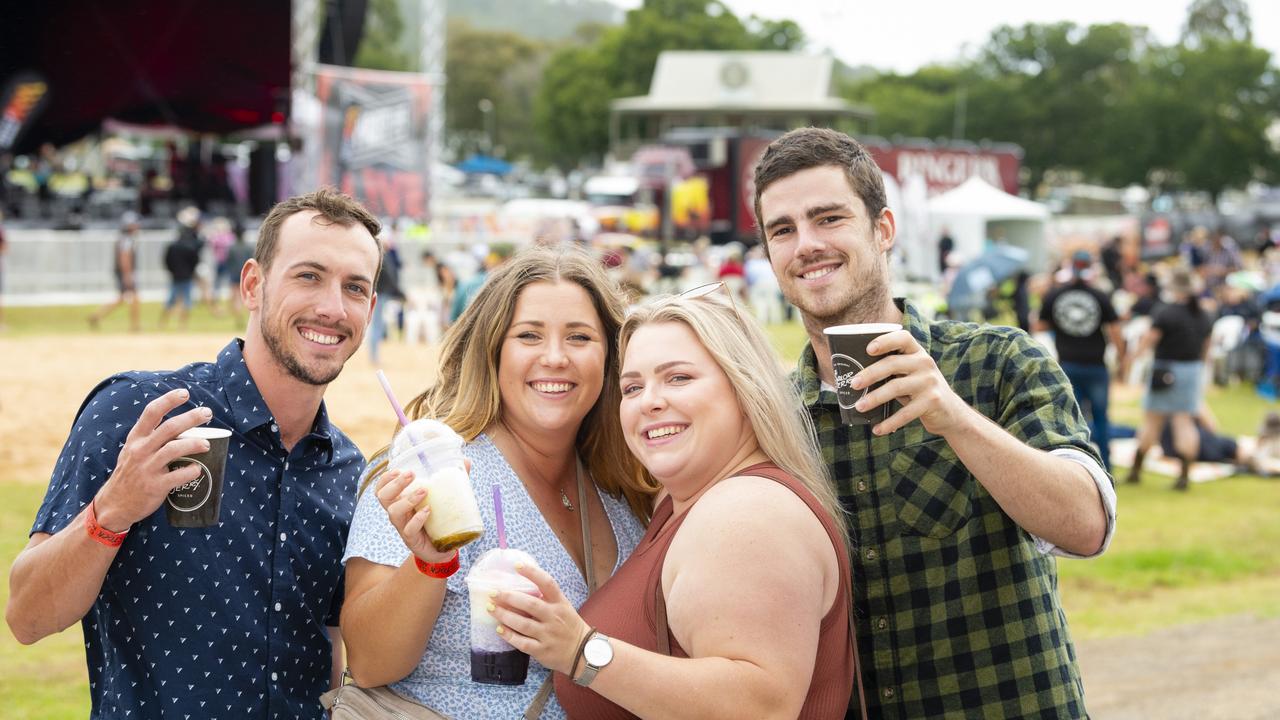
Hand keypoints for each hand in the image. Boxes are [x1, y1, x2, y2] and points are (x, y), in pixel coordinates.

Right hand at [94, 388, 215, 529]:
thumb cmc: (130, 474)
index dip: (168, 400)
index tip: (185, 393)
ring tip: (207, 444)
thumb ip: (151, 437)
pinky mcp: (154, 486)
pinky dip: (191, 471)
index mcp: (136, 438)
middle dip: (191, 418)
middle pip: (169, 428)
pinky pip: (177, 476)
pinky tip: (198, 469)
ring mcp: (147, 468)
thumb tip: (181, 424)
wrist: (114, 505)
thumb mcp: (133, 450)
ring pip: (174, 449)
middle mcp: (140, 450)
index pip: (151, 412)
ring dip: (194, 443)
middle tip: (207, 413)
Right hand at [374, 469, 454, 563]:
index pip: (382, 489)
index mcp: (401, 502)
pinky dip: (417, 519)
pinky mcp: (412, 540)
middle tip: (411, 474)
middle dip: (395, 484)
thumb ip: (452, 481)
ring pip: (394, 512)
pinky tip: (428, 511)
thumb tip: (466, 461)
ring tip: (424, 491)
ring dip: (407, 499)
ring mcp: (403, 527)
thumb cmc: (438, 520)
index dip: (386, 478)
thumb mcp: (443, 499)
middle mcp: (398, 514)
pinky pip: (409, 530)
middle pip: (383, 497)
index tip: (398, 469)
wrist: (442, 550)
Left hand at [489, 563, 591, 675]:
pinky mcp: (542, 650)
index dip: (532, 573)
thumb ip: (546, 599)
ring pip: (522, 624)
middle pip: (530, 604)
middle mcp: (554, 617)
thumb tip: (520, 586)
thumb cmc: (568, 626)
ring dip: (504, 615)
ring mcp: (548, 635)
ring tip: (491, 609)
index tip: (517, 565)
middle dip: (509, 597)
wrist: (582, 653)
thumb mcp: (563, 607)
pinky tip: (499, 629)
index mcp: (560, 603)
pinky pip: (522, 643)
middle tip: (493, 593)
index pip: (547, 583)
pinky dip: (509, 635)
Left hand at [851, 329, 973, 436]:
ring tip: (859, 406)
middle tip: (853, 384)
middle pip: (893, 364)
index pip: (903, 338)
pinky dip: (890, 422)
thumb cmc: (920, 390)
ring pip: (896, 387)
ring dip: (875, 398)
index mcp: (917, 352)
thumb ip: (892, 370)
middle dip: (870, 374)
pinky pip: (906, 413)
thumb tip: (854, 377)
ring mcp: (929, 382)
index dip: (885, 341)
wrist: (951, 412)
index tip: (868, 349)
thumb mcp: (911, 374)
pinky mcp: (932, 401)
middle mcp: (925, 363)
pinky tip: (877, 429)